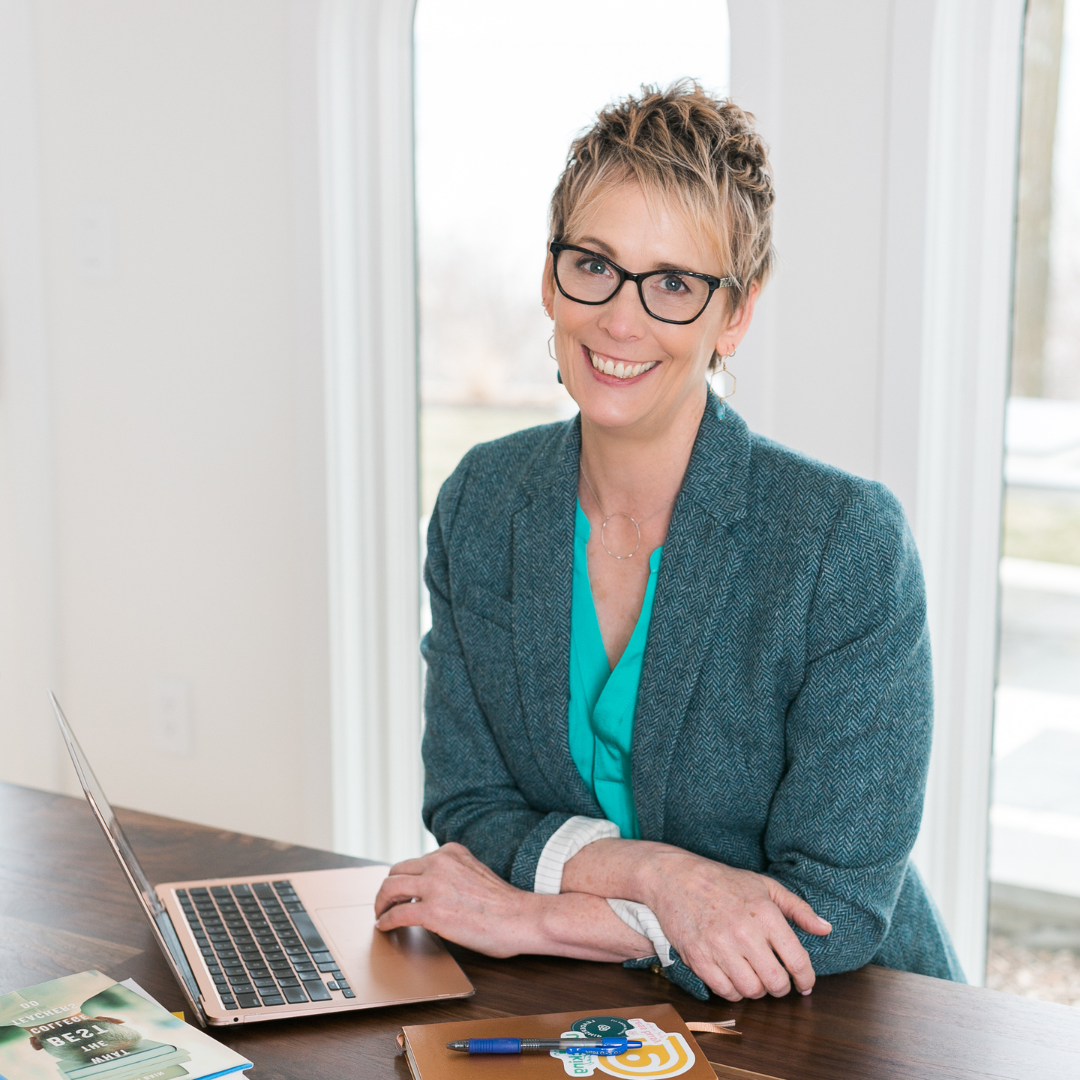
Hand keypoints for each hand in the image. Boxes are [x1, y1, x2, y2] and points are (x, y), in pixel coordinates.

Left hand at [374, 842, 653, 961]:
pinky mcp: (431, 911)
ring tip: (380, 915)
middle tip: (383, 903)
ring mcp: (434, 886)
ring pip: (390, 889)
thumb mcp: (475, 872)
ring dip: (381, 903)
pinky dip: (386, 921)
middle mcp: (439, 863)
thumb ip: (455, 873)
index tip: (400, 890)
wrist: (521, 918)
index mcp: (451, 852)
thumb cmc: (505, 904)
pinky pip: (396, 914)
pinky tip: (385, 928)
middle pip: (396, 871)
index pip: (415, 861)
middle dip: (386, 888)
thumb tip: (436, 889)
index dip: (403, 878)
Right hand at [562, 839, 830, 1000]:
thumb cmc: (721, 881)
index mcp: (765, 912)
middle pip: (775, 983)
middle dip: (781, 987)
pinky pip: (725, 991)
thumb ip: (798, 908)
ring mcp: (719, 946)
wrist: (674, 877)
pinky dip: (733, 991)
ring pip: (751, 991)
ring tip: (754, 977)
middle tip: (777, 981)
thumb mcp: (764, 885)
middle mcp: (744, 932)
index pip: (797, 960)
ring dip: (756, 990)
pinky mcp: (698, 957)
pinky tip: (734, 978)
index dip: (806, 978)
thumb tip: (826, 929)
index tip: (805, 983)